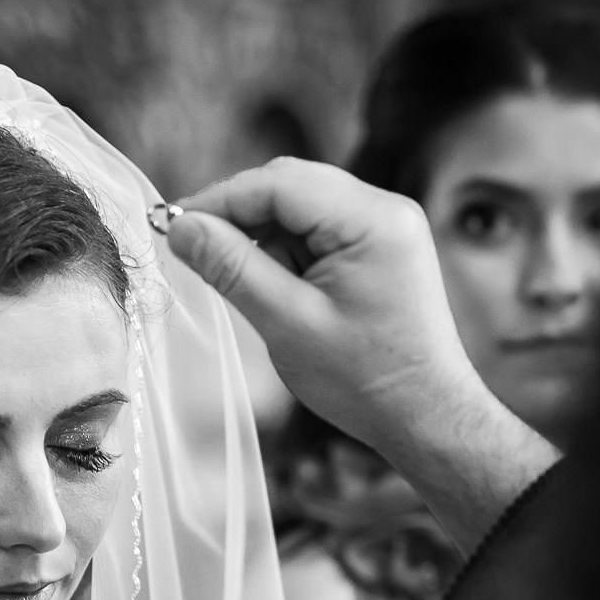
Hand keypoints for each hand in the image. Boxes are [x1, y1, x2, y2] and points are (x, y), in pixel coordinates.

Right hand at [170, 159, 476, 453]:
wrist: (425, 417)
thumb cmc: (366, 381)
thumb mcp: (287, 323)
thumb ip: (232, 268)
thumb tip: (180, 227)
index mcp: (373, 220)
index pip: (278, 183)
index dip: (219, 201)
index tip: (174, 228)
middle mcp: (387, 209)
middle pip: (290, 185)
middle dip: (241, 218)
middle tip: (200, 257)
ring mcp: (387, 226)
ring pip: (301, 207)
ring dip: (266, 239)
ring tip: (261, 294)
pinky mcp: (381, 246)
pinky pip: (320, 229)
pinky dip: (290, 252)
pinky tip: (283, 291)